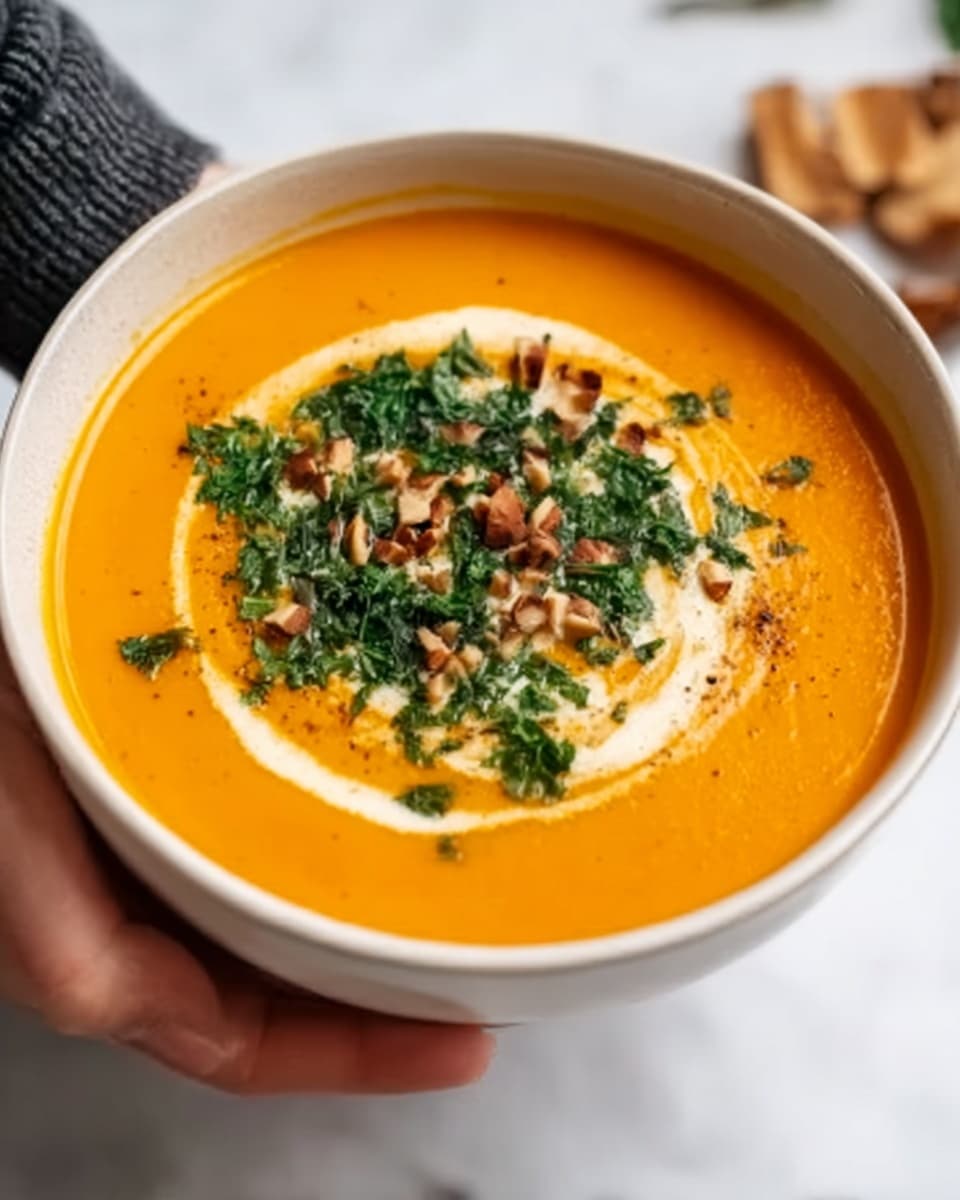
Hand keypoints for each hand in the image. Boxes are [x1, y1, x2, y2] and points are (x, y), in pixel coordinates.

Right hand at [0, 643, 493, 1092]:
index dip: (358, 1056)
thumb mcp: (13, 882)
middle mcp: (145, 890)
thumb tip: (207, 1027)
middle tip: (481, 956)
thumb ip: (89, 970)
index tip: (463, 1045)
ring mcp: (169, 819)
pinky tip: (393, 767)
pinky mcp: (185, 752)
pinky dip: (339, 799)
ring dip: (370, 888)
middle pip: (286, 964)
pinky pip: (281, 792)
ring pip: (288, 881)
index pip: (249, 1039)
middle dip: (382, 976)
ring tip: (459, 872)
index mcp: (106, 950)